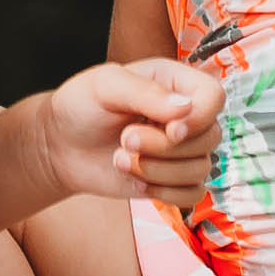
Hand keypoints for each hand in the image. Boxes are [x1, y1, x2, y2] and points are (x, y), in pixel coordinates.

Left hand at [34, 57, 225, 203]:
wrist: (60, 144)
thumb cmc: (81, 105)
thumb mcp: (105, 85)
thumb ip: (145, 92)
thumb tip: (185, 109)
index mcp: (175, 82)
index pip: (214, 96)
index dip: (199, 118)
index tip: (170, 130)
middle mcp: (185, 114)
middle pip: (209, 137)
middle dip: (164, 147)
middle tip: (124, 139)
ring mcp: (182, 149)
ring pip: (201, 168)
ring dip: (157, 170)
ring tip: (120, 158)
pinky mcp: (174, 178)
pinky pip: (193, 193)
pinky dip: (165, 192)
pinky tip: (136, 179)